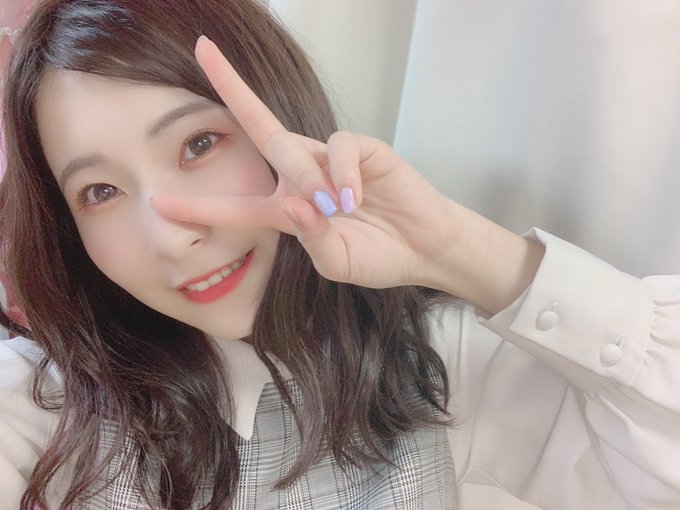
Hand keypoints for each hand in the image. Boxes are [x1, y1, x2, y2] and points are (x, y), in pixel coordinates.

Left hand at [152, 36, 467, 290]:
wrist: (423, 249)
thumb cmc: (378, 255)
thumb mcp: (336, 262)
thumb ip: (312, 239)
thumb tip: (295, 204)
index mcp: (286, 208)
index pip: (236, 204)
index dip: (199, 206)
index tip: (159, 204)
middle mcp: (302, 175)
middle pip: (258, 127)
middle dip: (230, 87)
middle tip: (203, 49)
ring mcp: (331, 159)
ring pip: (295, 147)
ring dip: (305, 178)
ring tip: (336, 210)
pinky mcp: (363, 149)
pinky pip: (340, 148)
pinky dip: (342, 174)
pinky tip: (355, 199)